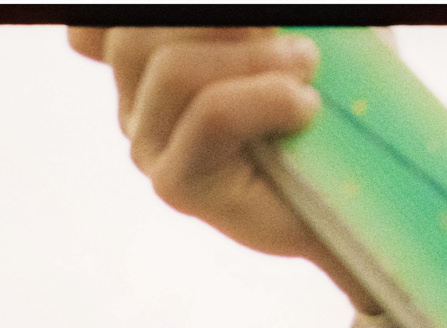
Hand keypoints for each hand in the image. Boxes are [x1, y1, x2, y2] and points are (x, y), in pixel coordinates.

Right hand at [66, 27, 381, 313]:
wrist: (354, 190)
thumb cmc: (331, 98)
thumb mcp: (279, 37)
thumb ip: (240, 24)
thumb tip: (248, 23)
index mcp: (148, 61)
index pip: (92, 30)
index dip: (128, 19)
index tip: (234, 31)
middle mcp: (135, 103)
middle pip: (134, 35)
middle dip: (221, 22)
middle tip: (287, 39)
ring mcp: (148, 147)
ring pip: (172, 69)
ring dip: (256, 57)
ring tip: (306, 68)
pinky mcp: (174, 186)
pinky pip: (211, 114)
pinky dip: (269, 98)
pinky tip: (304, 108)